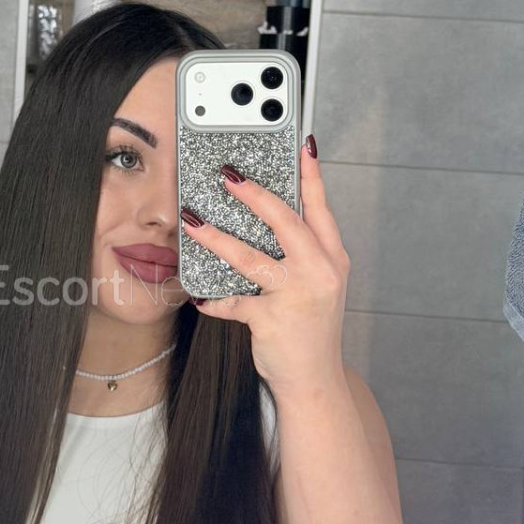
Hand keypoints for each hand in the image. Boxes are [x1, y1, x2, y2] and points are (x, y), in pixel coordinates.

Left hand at [180, 137, 349, 395]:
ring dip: (217, 238)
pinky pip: (233, 302)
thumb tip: (263, 218)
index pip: (320, 207)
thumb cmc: (310, 328)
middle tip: (229, 175)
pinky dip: (214, 300)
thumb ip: (299, 254)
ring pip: (251, 258)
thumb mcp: (317, 285)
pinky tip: (199, 296)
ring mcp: (297, 295)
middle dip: (256, 195)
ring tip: (192, 222)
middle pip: (286, 222)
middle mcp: (320, 272)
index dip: (311, 175)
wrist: (314, 380)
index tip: (303, 144)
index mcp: (332, 258)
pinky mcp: (271, 320)